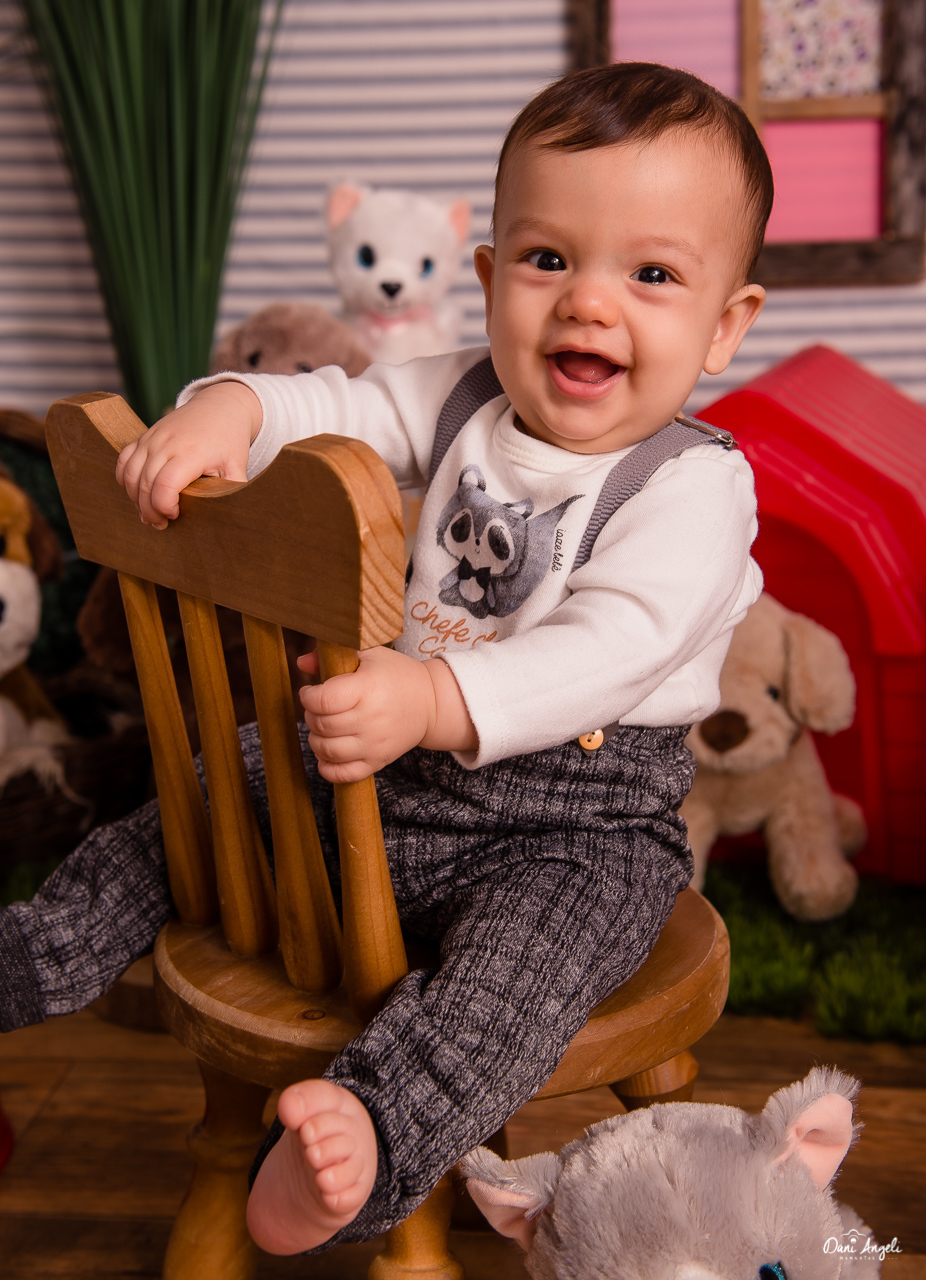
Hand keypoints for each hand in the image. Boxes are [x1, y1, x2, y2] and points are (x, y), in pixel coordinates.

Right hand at [115, 380, 261, 528]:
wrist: (219, 406)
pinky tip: (136, 494)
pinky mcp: (144, 436)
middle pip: (144, 484)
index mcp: (190, 453)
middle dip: (149, 510)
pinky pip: (123, 461)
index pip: (165, 485)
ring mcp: (151, 439)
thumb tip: (232, 516)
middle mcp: (165, 444)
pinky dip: (125, 480)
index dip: (164, 506)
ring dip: (135, 499)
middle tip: (160, 524)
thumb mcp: (237, 466)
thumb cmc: (229, 439)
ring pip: (130, 474)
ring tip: (148, 514)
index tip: (175, 515)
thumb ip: (233, 490)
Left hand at [298, 647, 475, 781]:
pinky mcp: (378, 761)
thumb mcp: (370, 653)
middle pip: (322, 724)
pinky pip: (344, 774)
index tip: (310, 692)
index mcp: (367, 689)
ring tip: (323, 728)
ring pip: (327, 750)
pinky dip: (327, 767)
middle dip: (311, 716)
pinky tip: (327, 753)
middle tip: (317, 708)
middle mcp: (371, 719)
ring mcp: (374, 744)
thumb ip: (334, 653)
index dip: (308, 696)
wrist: (431, 703)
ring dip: (316, 739)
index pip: (323, 700)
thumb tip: (302, 663)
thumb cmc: (397, 675)